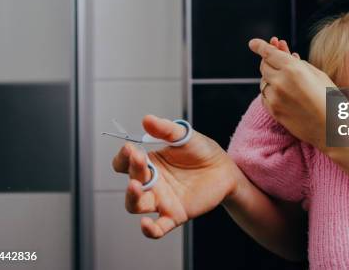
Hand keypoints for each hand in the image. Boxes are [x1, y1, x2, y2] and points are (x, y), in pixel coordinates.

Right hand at [112, 115, 240, 238]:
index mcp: (149, 163)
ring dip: (132, 197)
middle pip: (130, 181)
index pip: (124, 163)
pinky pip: (158, 228)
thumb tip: (147, 119)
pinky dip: (149, 230)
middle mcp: (151, 183)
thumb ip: (166, 129)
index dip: (123, 157)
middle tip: (139, 158)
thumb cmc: (202, 152)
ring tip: (136, 186)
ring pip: (136, 205)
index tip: (130, 148)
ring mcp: (161, 200)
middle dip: (132, 170)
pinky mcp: (174, 214)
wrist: (224, 169)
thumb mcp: (184, 136)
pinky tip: (146, 224)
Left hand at [249, 37, 335, 149]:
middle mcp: (280, 83)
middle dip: (269, 61)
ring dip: (270, 77)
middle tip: (277, 59)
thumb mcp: (318, 74)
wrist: (332, 129)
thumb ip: (299, 63)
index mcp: (293, 69)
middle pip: (264, 66)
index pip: (269, 53)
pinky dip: (270, 91)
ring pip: (263, 82)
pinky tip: (283, 92)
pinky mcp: (273, 112)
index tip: (253, 43)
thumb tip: (287, 55)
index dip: (260, 46)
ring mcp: (275, 98)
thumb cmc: (330, 99)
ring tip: (286, 79)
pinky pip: (265, 96)